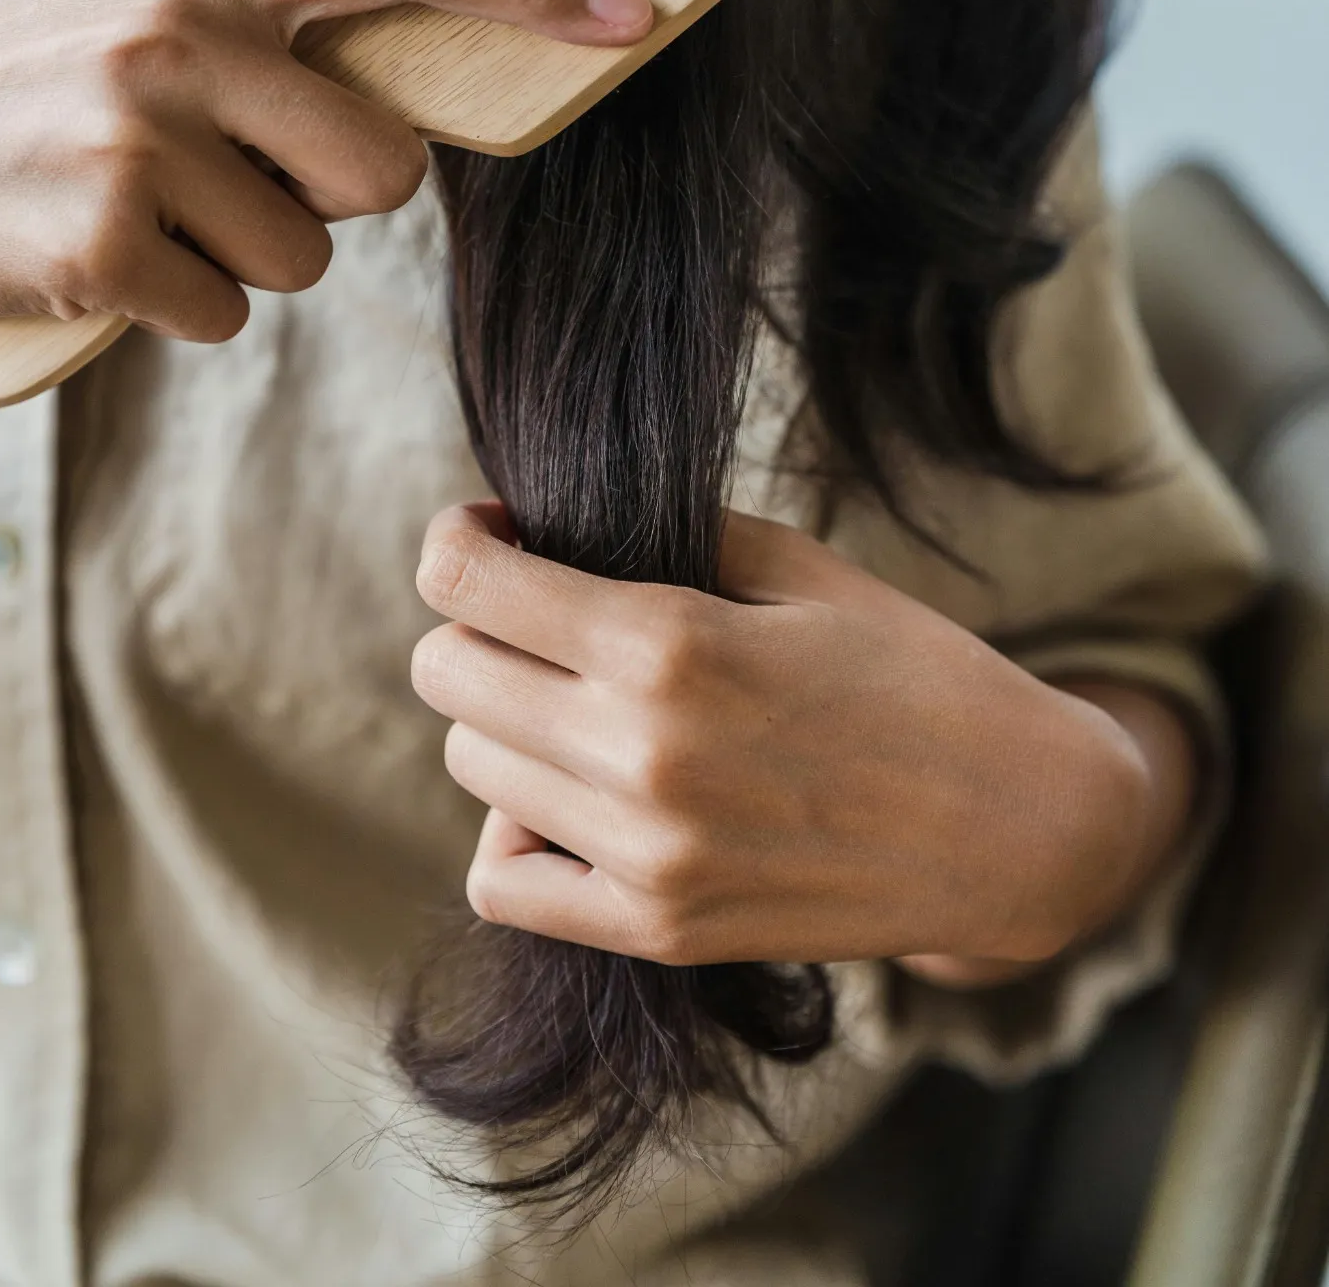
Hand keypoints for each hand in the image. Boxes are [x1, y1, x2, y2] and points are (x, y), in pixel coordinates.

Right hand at [0, 0, 651, 339]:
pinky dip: (179, 304)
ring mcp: (135, 141)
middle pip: (386, 166)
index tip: (632, 13)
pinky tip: (105, 253)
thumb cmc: (17, 60)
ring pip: (305, 254)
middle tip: (229, 168)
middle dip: (327, 191)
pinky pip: (226, 313)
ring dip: (242, 253)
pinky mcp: (99, 244)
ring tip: (148, 204)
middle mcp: (178, 36)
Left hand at [412, 504, 1197, 972]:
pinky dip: (514, 831)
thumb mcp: (798, 567)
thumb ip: (664, 535)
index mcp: (671, 643)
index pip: (465, 586)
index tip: (487, 533)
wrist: (1010, 824)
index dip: (456, 543)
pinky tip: (572, 795)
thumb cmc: (910, 670)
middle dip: (477, 626)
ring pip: (471, 767)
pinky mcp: (658, 929)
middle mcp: (639, 753)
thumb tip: (538, 528)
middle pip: (448, 674)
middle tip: (540, 615)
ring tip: (580, 701)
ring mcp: (644, 855)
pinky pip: (504, 882)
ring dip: (503, 720)